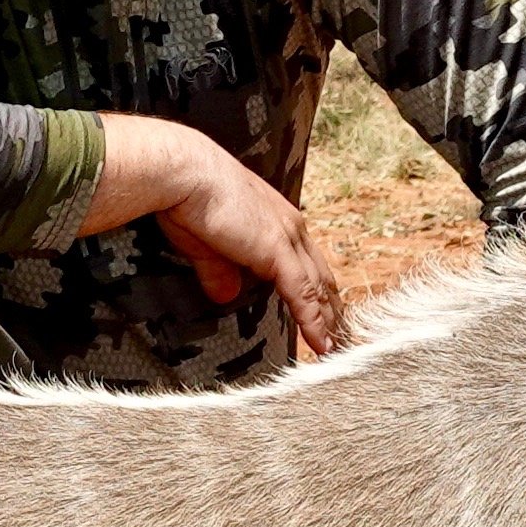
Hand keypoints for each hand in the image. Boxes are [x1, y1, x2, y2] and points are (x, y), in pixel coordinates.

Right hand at [98, 118, 348, 355]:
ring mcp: (288, 239)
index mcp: (278, 221)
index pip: (309, 265)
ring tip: (338, 352)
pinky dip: (314, 323)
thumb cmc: (188, 200)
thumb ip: (219, 272)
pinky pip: (302, 295)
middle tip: (342, 340)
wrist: (183, 174)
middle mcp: (292, 228)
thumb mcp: (206, 245)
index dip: (319, 294)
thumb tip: (226, 295)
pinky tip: (321, 346)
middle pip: (322, 279)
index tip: (326, 318)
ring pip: (319, 290)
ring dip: (330, 324)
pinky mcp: (277, 252)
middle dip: (333, 312)